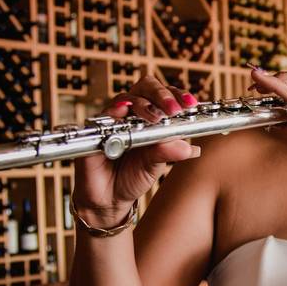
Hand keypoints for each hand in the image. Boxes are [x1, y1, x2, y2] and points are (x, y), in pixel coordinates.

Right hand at [73, 76, 201, 227]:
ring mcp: (113, 120)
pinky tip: (123, 111)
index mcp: (151, 118)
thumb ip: (168, 153)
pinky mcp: (95, 130)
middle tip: (173, 109)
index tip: (191, 103)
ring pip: (126, 98)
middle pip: (145, 87)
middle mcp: (132, 114)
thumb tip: (191, 148)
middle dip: (162, 94)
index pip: (165, 96)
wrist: (108, 198)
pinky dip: (115, 111)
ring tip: (156, 117)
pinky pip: (103, 116)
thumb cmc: (133, 176)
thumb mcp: (155, 166)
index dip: (178, 95)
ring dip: (143, 104)